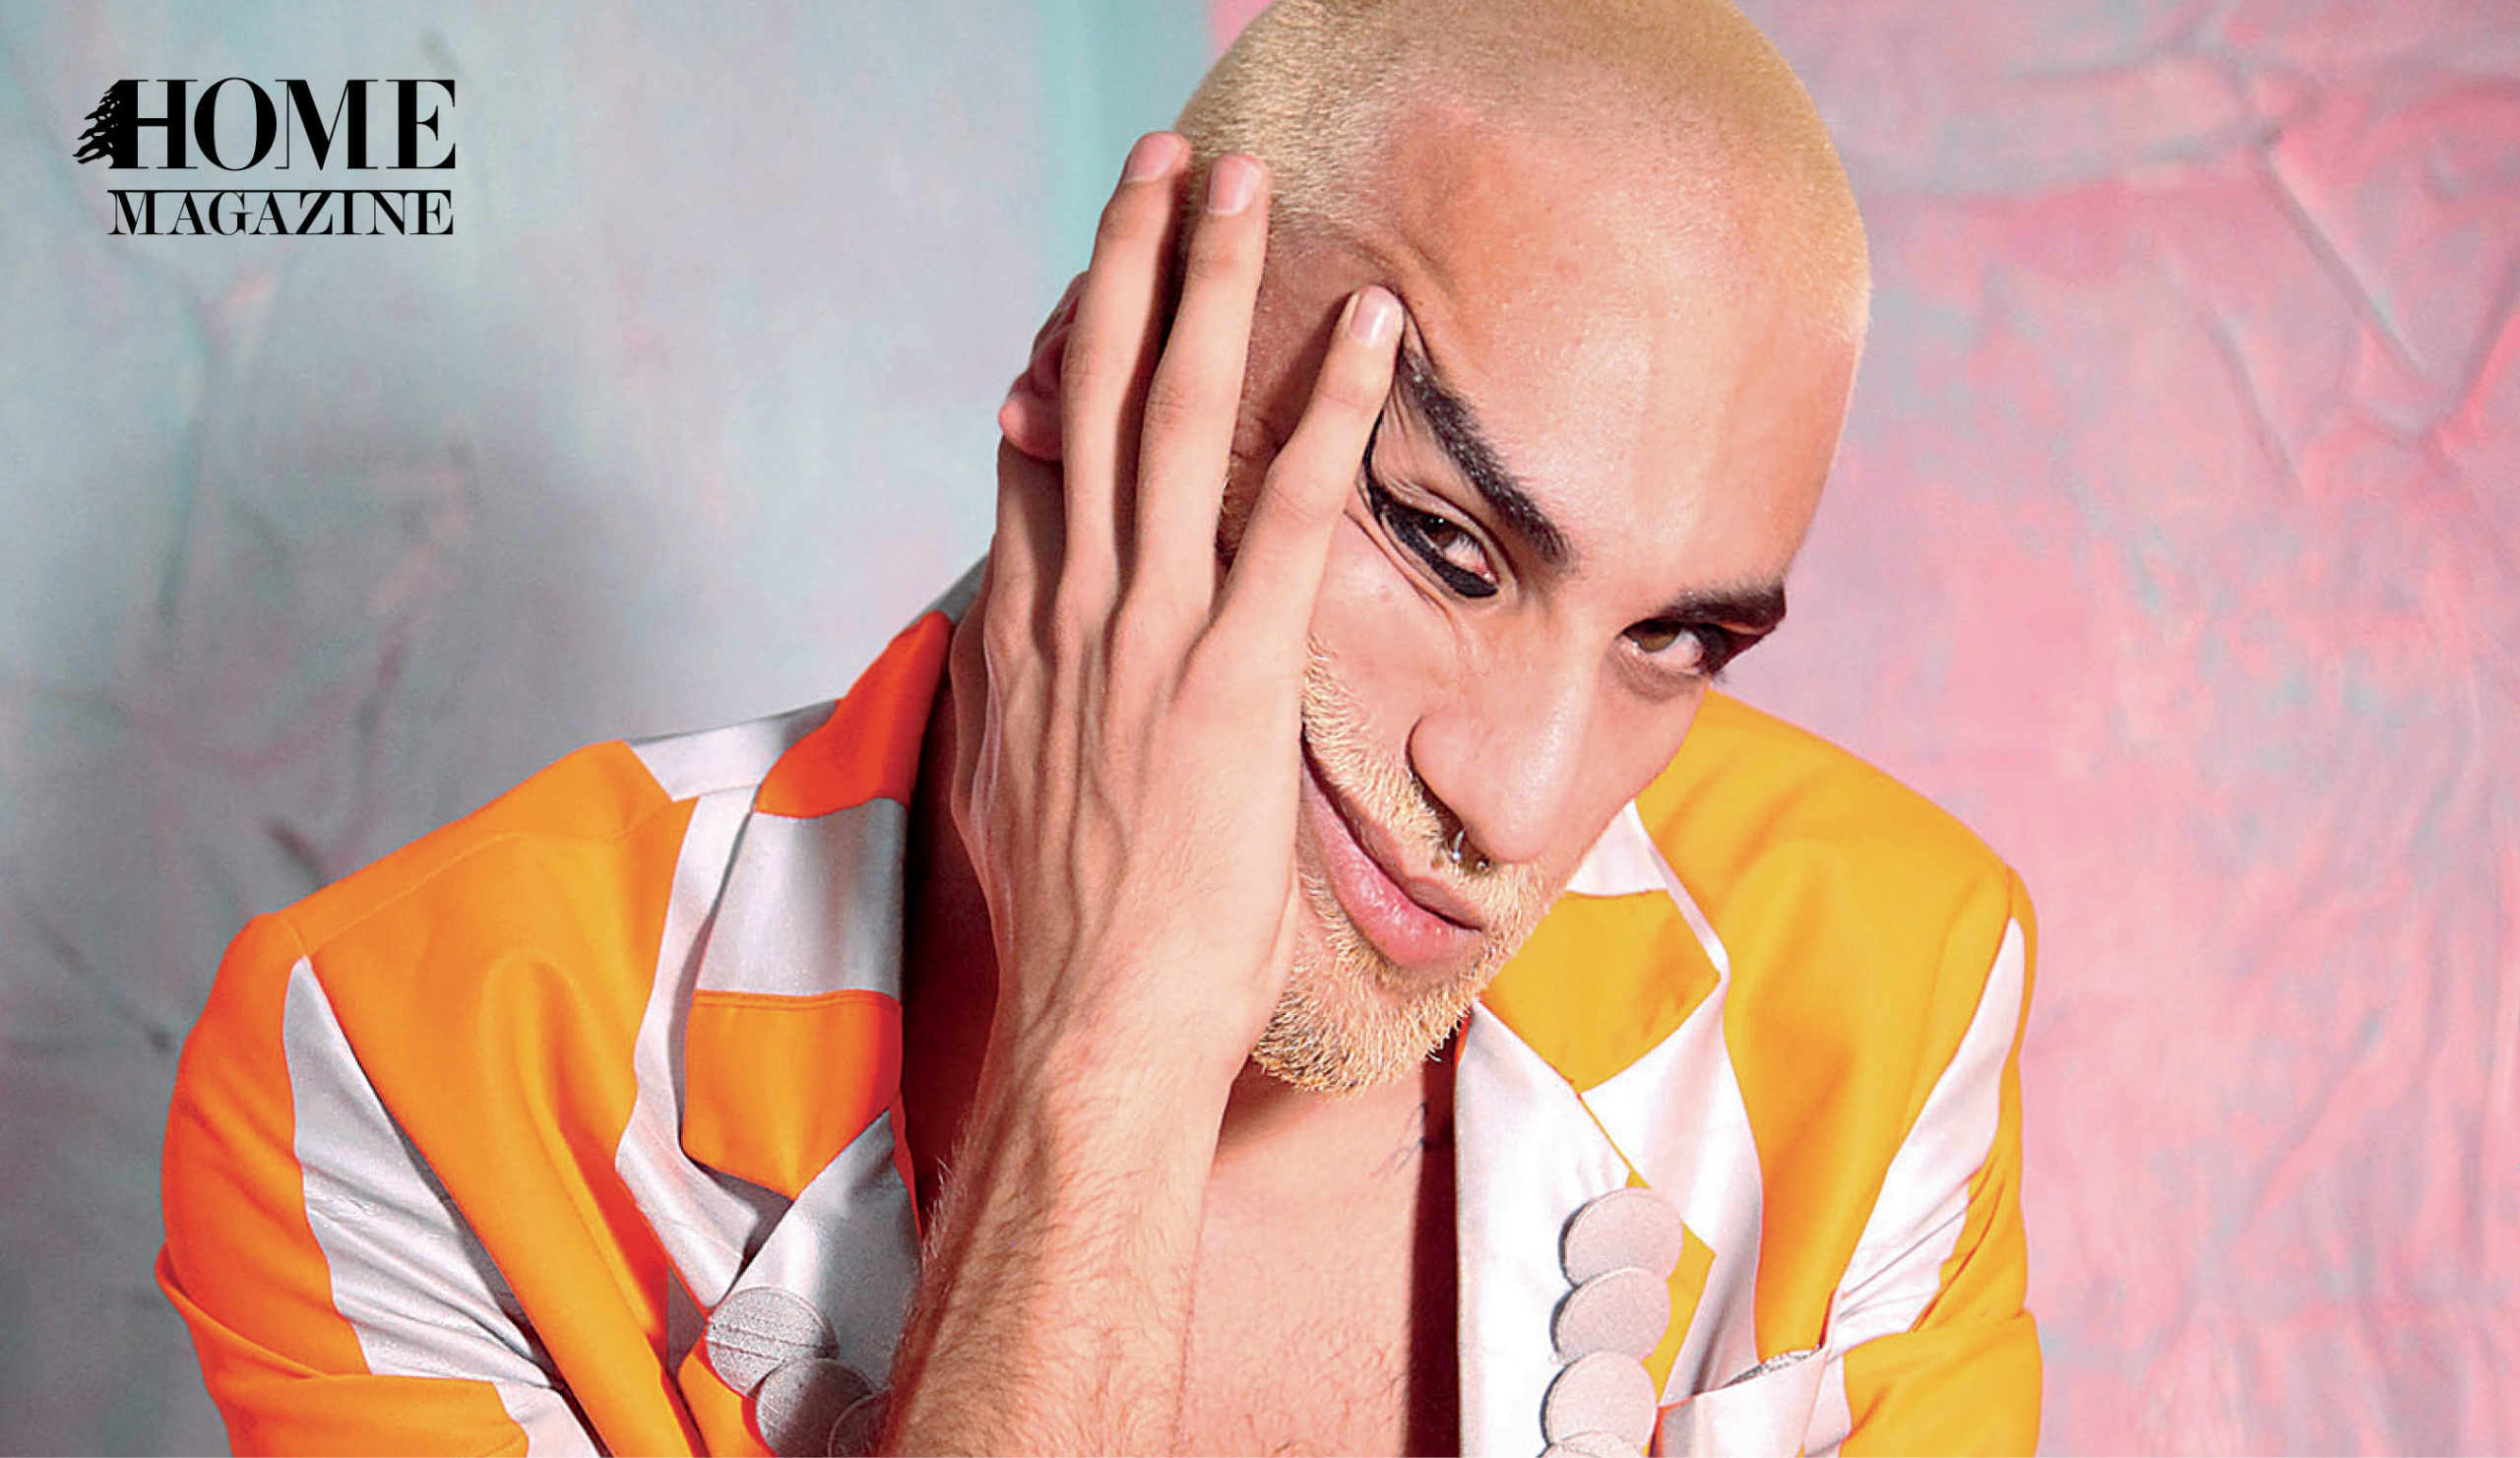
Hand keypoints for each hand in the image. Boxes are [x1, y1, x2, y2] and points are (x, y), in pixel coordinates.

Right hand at [952, 132, 1402, 1096]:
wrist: (1093, 1028)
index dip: (1062, 353)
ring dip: (1205, 283)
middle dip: (1126, 263)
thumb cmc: (1077, 939)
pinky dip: (1327, 410)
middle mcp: (1072, 609)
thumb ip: (1022, 704)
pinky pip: (1286, 511)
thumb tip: (1032, 664)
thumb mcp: (1016, 800)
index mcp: (1023, 637)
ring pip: (1169, 418)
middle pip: (1088, 395)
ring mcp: (1147, 634)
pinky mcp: (1233, 675)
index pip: (1032, 457)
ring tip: (1234, 179)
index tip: (1094, 279)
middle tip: (1160, 164)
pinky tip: (1364, 327)